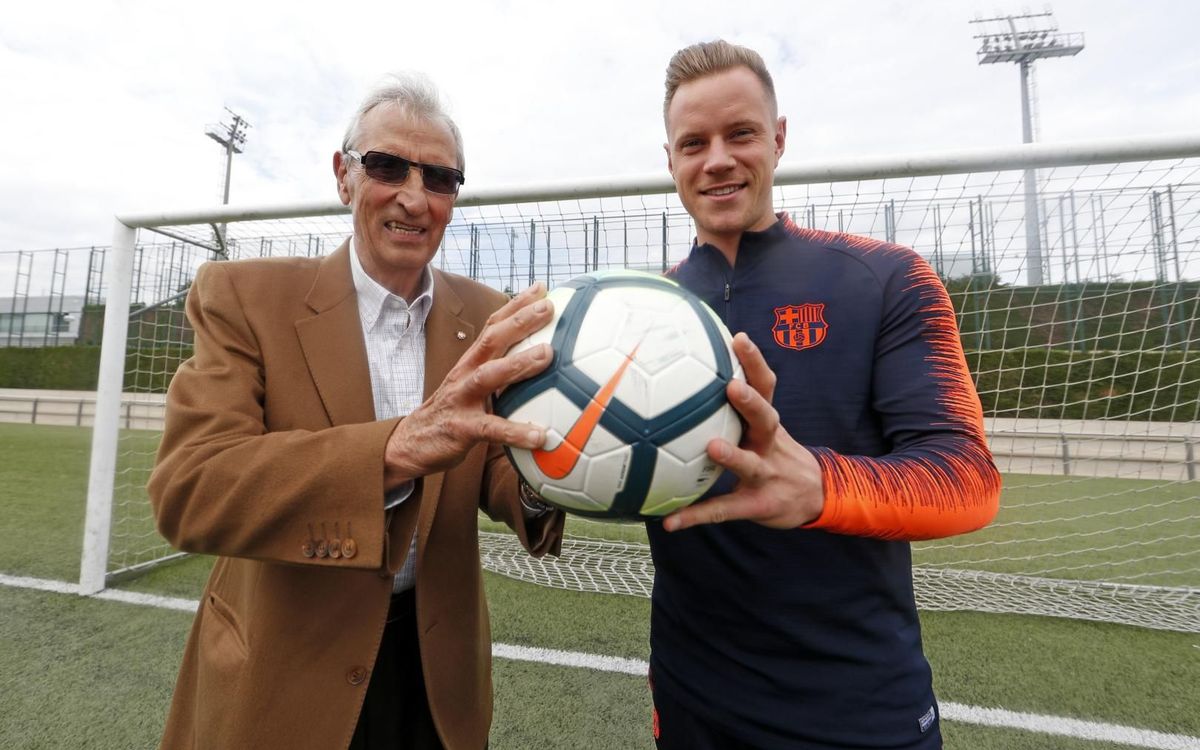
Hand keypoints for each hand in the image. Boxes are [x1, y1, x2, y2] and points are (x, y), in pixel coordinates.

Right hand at [383, 283, 553, 486]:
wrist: (411, 443)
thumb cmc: (453, 412)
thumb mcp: (474, 386)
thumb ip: (501, 373)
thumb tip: (541, 361)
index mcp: (471, 362)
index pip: (493, 325)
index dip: (515, 305)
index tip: (542, 288)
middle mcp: (465, 374)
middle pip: (492, 340)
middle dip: (519, 321)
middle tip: (548, 308)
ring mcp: (462, 399)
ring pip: (489, 375)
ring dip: (518, 363)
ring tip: (547, 355)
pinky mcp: (461, 428)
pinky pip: (491, 429)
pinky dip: (516, 431)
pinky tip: (540, 435)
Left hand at [662, 333, 823, 531]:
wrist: (818, 496)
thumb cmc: (777, 453)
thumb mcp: (767, 427)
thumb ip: (741, 406)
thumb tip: (695, 370)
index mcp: (768, 423)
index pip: (765, 386)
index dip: (754, 362)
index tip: (739, 339)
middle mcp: (770, 445)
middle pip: (766, 418)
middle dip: (751, 402)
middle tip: (732, 385)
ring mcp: (766, 475)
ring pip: (750, 464)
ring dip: (732, 456)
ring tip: (712, 448)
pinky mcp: (758, 505)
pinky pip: (724, 510)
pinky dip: (696, 516)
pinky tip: (670, 521)